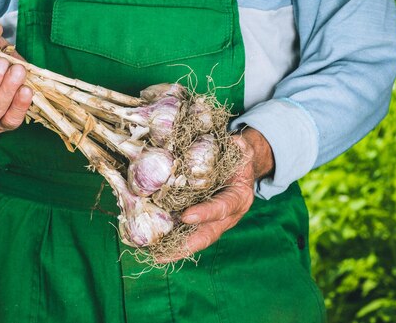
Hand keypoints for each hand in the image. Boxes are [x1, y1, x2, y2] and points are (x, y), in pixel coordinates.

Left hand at [163, 127, 273, 261]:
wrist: (241, 165)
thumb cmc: (239, 156)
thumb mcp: (243, 148)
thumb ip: (239, 147)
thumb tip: (233, 142)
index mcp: (239, 197)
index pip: (222, 208)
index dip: (206, 213)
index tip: (186, 216)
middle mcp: (227, 215)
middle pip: (207, 234)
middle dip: (185, 245)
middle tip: (163, 253)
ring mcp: (214, 220)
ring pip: (195, 238)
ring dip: (175, 247)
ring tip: (154, 254)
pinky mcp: (202, 218)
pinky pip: (187, 231)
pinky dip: (172, 238)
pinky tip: (152, 244)